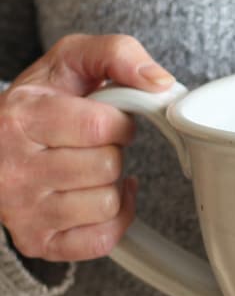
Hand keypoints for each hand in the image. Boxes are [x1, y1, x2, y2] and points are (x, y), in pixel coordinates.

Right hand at [0, 34, 173, 261]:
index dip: (119, 124)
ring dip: (111, 186)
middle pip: (107, 167)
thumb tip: (160, 82)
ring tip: (88, 171)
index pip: (100, 127)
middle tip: (92, 147)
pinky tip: (95, 198)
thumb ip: (116, 54)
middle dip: (112, 153)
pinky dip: (112, 220)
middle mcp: (13, 167)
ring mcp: (22, 210)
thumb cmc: (41, 103)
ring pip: (107, 204)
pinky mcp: (37, 241)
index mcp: (21, 117)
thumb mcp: (70, 61)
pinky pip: (102, 239)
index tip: (109, 121)